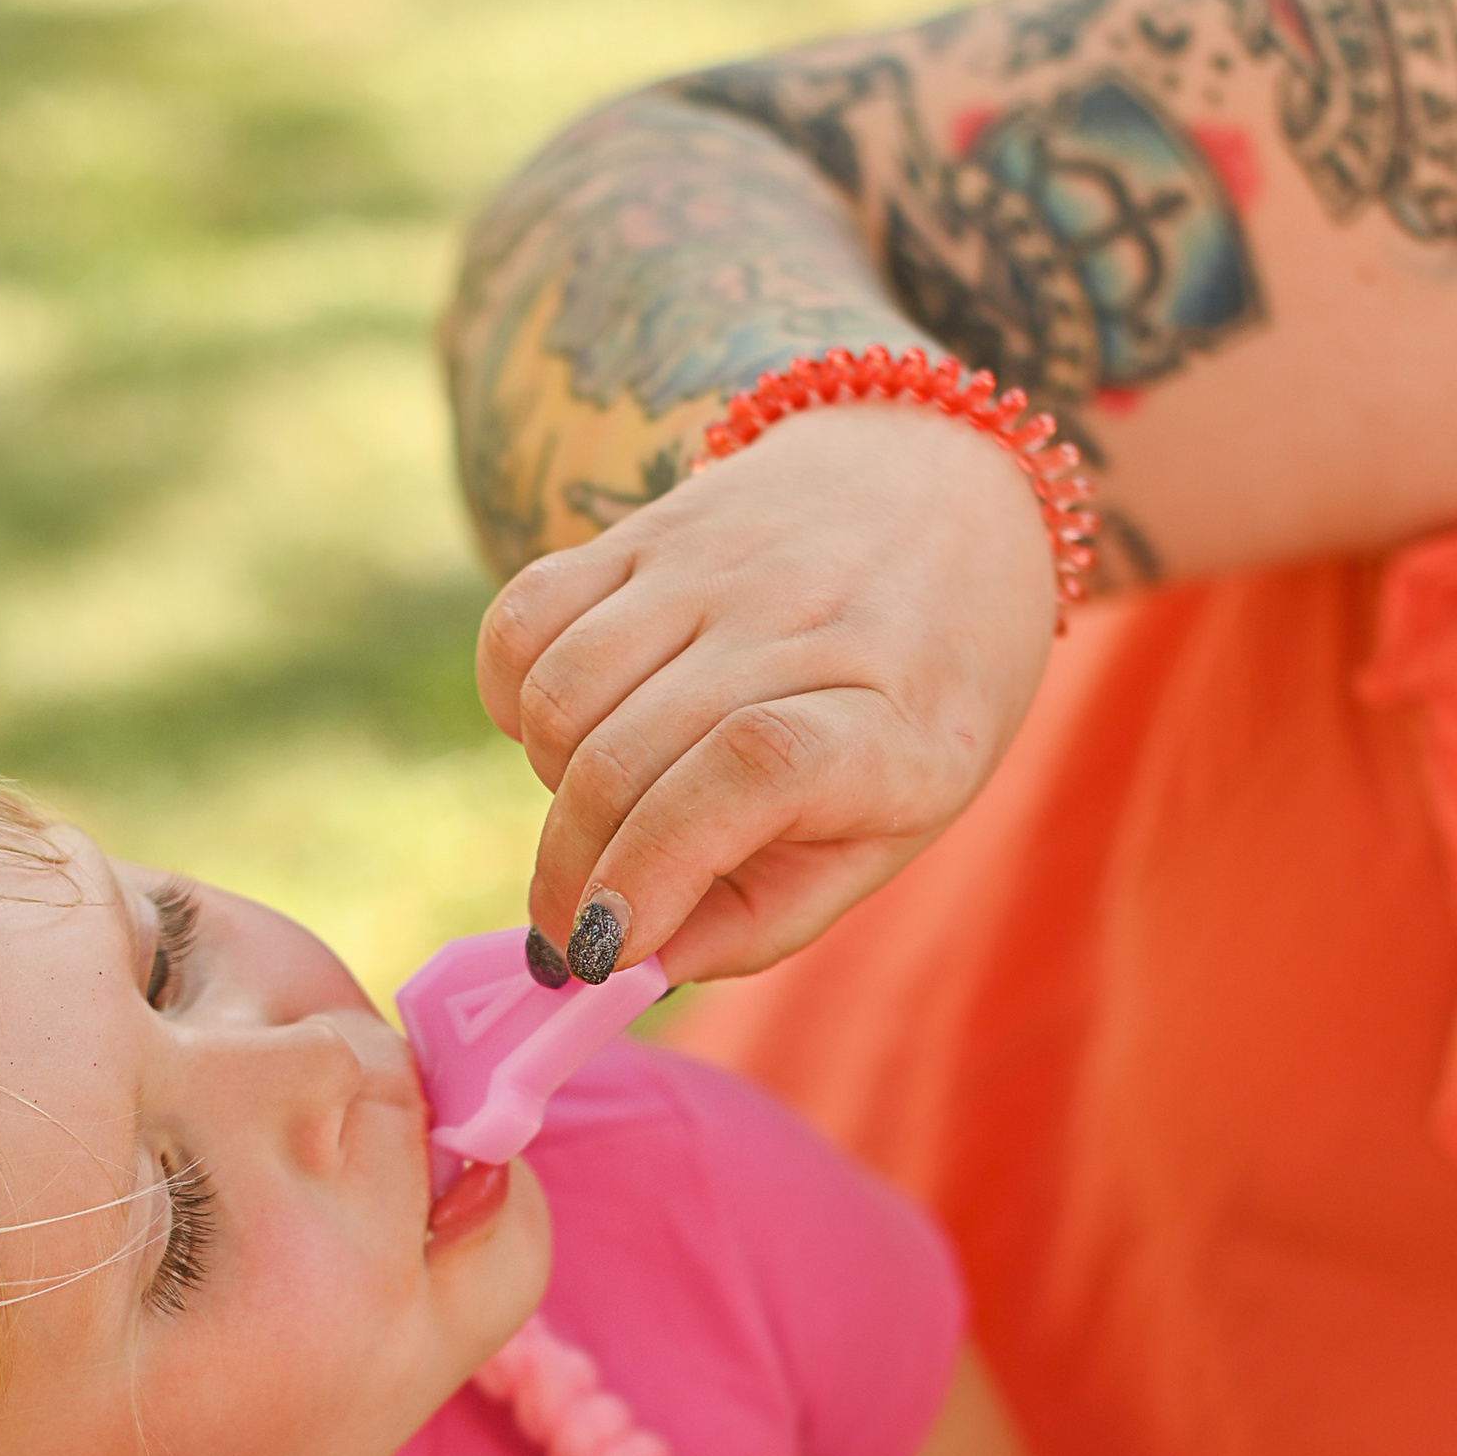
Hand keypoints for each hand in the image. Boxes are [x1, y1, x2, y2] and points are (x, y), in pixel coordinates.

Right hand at [479, 402, 1057, 982]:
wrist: (943, 493)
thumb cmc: (913, 699)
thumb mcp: (891, 830)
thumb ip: (769, 915)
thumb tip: (634, 963)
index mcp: (897, 715)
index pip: (752, 770)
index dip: (655, 867)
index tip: (605, 949)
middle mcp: (804, 618)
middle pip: (629, 756)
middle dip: (573, 877)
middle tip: (579, 931)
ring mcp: (718, 562)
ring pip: (562, 697)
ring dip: (551, 790)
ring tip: (602, 811)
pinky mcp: (646, 526)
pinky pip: (525, 617)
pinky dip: (513, 699)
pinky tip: (567, 731)